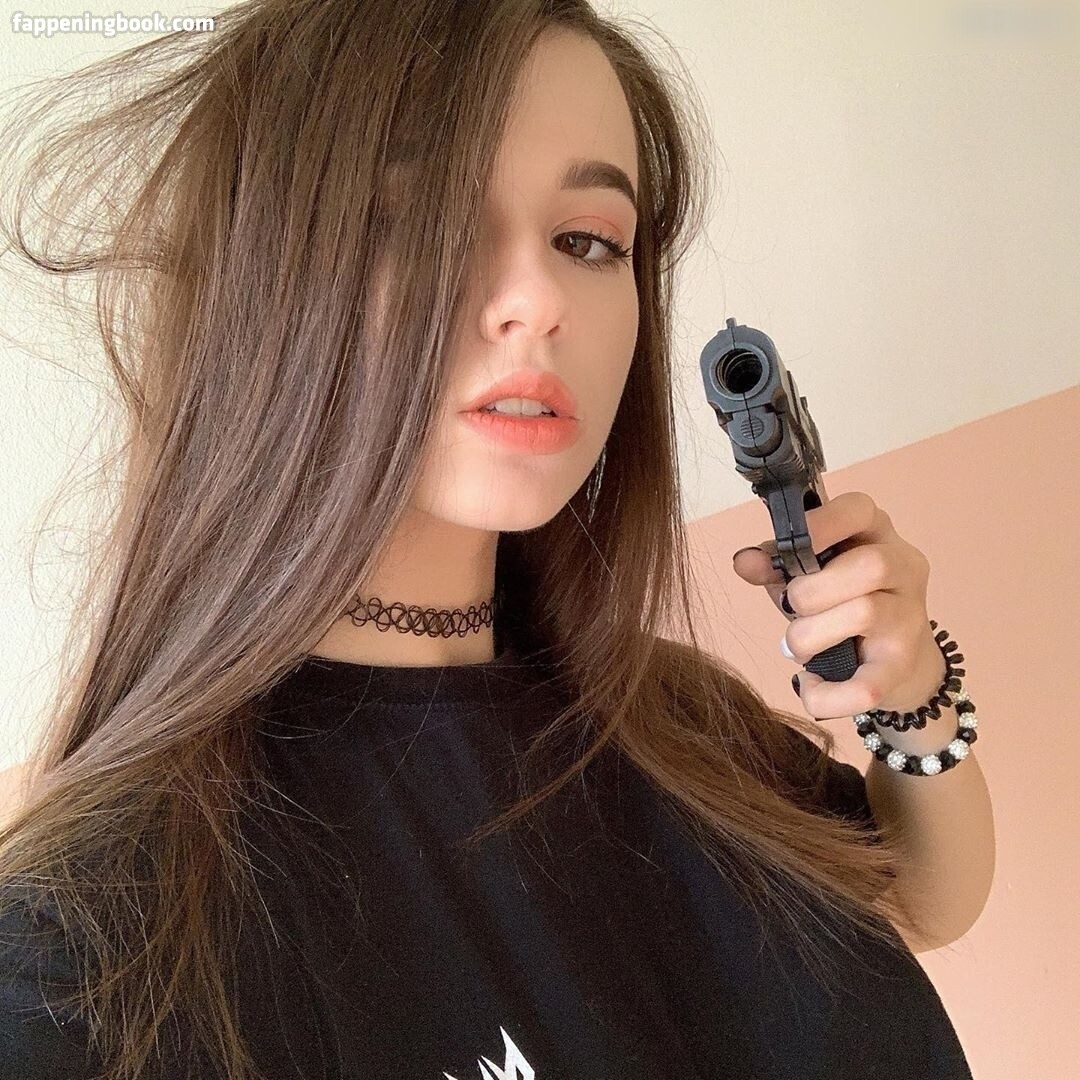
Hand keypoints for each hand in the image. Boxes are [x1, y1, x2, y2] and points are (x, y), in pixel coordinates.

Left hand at [732, 490, 946, 721]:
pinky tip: (809, 685)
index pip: (861, 509)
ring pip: (865, 613)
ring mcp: (909, 618)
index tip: (789, 548)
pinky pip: (867, 685)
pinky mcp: (902, 668)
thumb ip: (776, 565)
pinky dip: (828, 693)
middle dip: (812, 590)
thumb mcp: (808, 577)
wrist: (900, 664)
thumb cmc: (845, 605)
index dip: (821, 525)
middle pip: (870, 564)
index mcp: (877, 535)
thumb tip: (744, 560)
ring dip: (811, 635)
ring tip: (797, 645)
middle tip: (792, 607)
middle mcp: (904, 569)